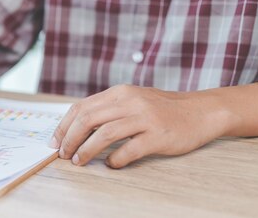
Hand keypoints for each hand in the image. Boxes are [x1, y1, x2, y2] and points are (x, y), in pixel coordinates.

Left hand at [49, 85, 231, 167]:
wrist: (202, 111)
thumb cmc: (163, 109)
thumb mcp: (132, 100)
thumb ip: (108, 109)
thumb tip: (75, 128)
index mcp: (119, 93)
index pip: (81, 108)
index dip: (64, 126)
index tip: (55, 142)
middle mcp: (130, 102)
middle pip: (88, 119)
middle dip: (70, 139)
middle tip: (63, 155)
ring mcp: (145, 118)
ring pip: (104, 133)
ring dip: (86, 150)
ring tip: (78, 161)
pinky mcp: (158, 135)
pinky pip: (129, 149)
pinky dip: (115, 159)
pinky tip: (111, 164)